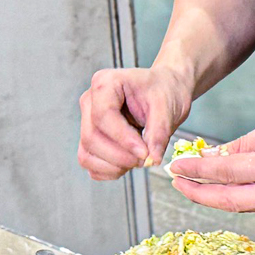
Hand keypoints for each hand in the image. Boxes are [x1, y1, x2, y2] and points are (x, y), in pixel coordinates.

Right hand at [77, 66, 192, 180]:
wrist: (166, 91)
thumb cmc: (164, 92)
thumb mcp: (167, 109)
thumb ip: (159, 133)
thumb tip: (152, 159)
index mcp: (105, 84)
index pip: (103, 116)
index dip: (123, 139)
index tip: (145, 153)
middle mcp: (90, 102)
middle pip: (91, 137)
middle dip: (120, 156)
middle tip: (146, 159)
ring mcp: (87, 121)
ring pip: (86, 153)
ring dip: (113, 166)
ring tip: (138, 161)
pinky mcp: (91, 139)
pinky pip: (89, 162)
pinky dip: (107, 170)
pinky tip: (127, 165)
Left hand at [169, 98, 254, 212]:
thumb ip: (247, 144)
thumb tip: (216, 156)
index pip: (226, 173)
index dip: (196, 171)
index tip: (176, 165)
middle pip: (230, 200)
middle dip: (199, 193)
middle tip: (177, 182)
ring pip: (245, 205)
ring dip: (217, 196)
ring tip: (195, 184)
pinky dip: (240, 195)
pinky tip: (226, 185)